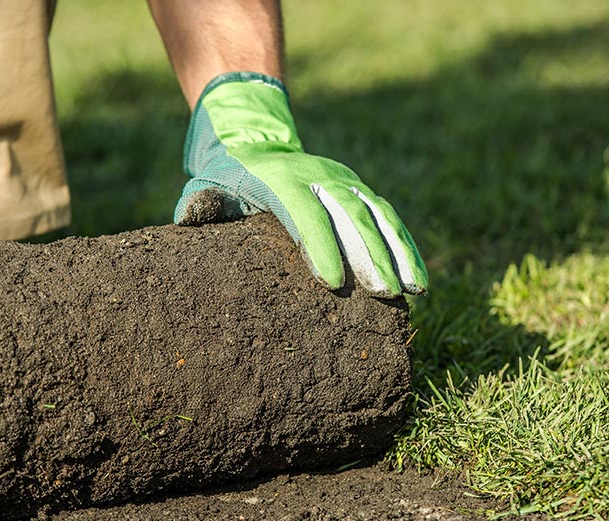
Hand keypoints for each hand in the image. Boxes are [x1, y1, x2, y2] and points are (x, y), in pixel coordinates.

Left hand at [174, 72, 426, 297]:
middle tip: (382, 293)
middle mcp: (319, 176)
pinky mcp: (359, 190)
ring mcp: (344, 181)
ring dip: (396, 253)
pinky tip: (418, 280)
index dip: (320, 245)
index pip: (304, 213)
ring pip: (378, 215)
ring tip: (411, 290)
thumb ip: (201, 205)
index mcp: (281, 179)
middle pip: (350, 214)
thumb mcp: (207, 186)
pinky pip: (388, 218)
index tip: (333, 283)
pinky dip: (405, 248)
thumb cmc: (226, 177)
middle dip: (369, 255)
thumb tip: (190, 222)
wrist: (254, 139)